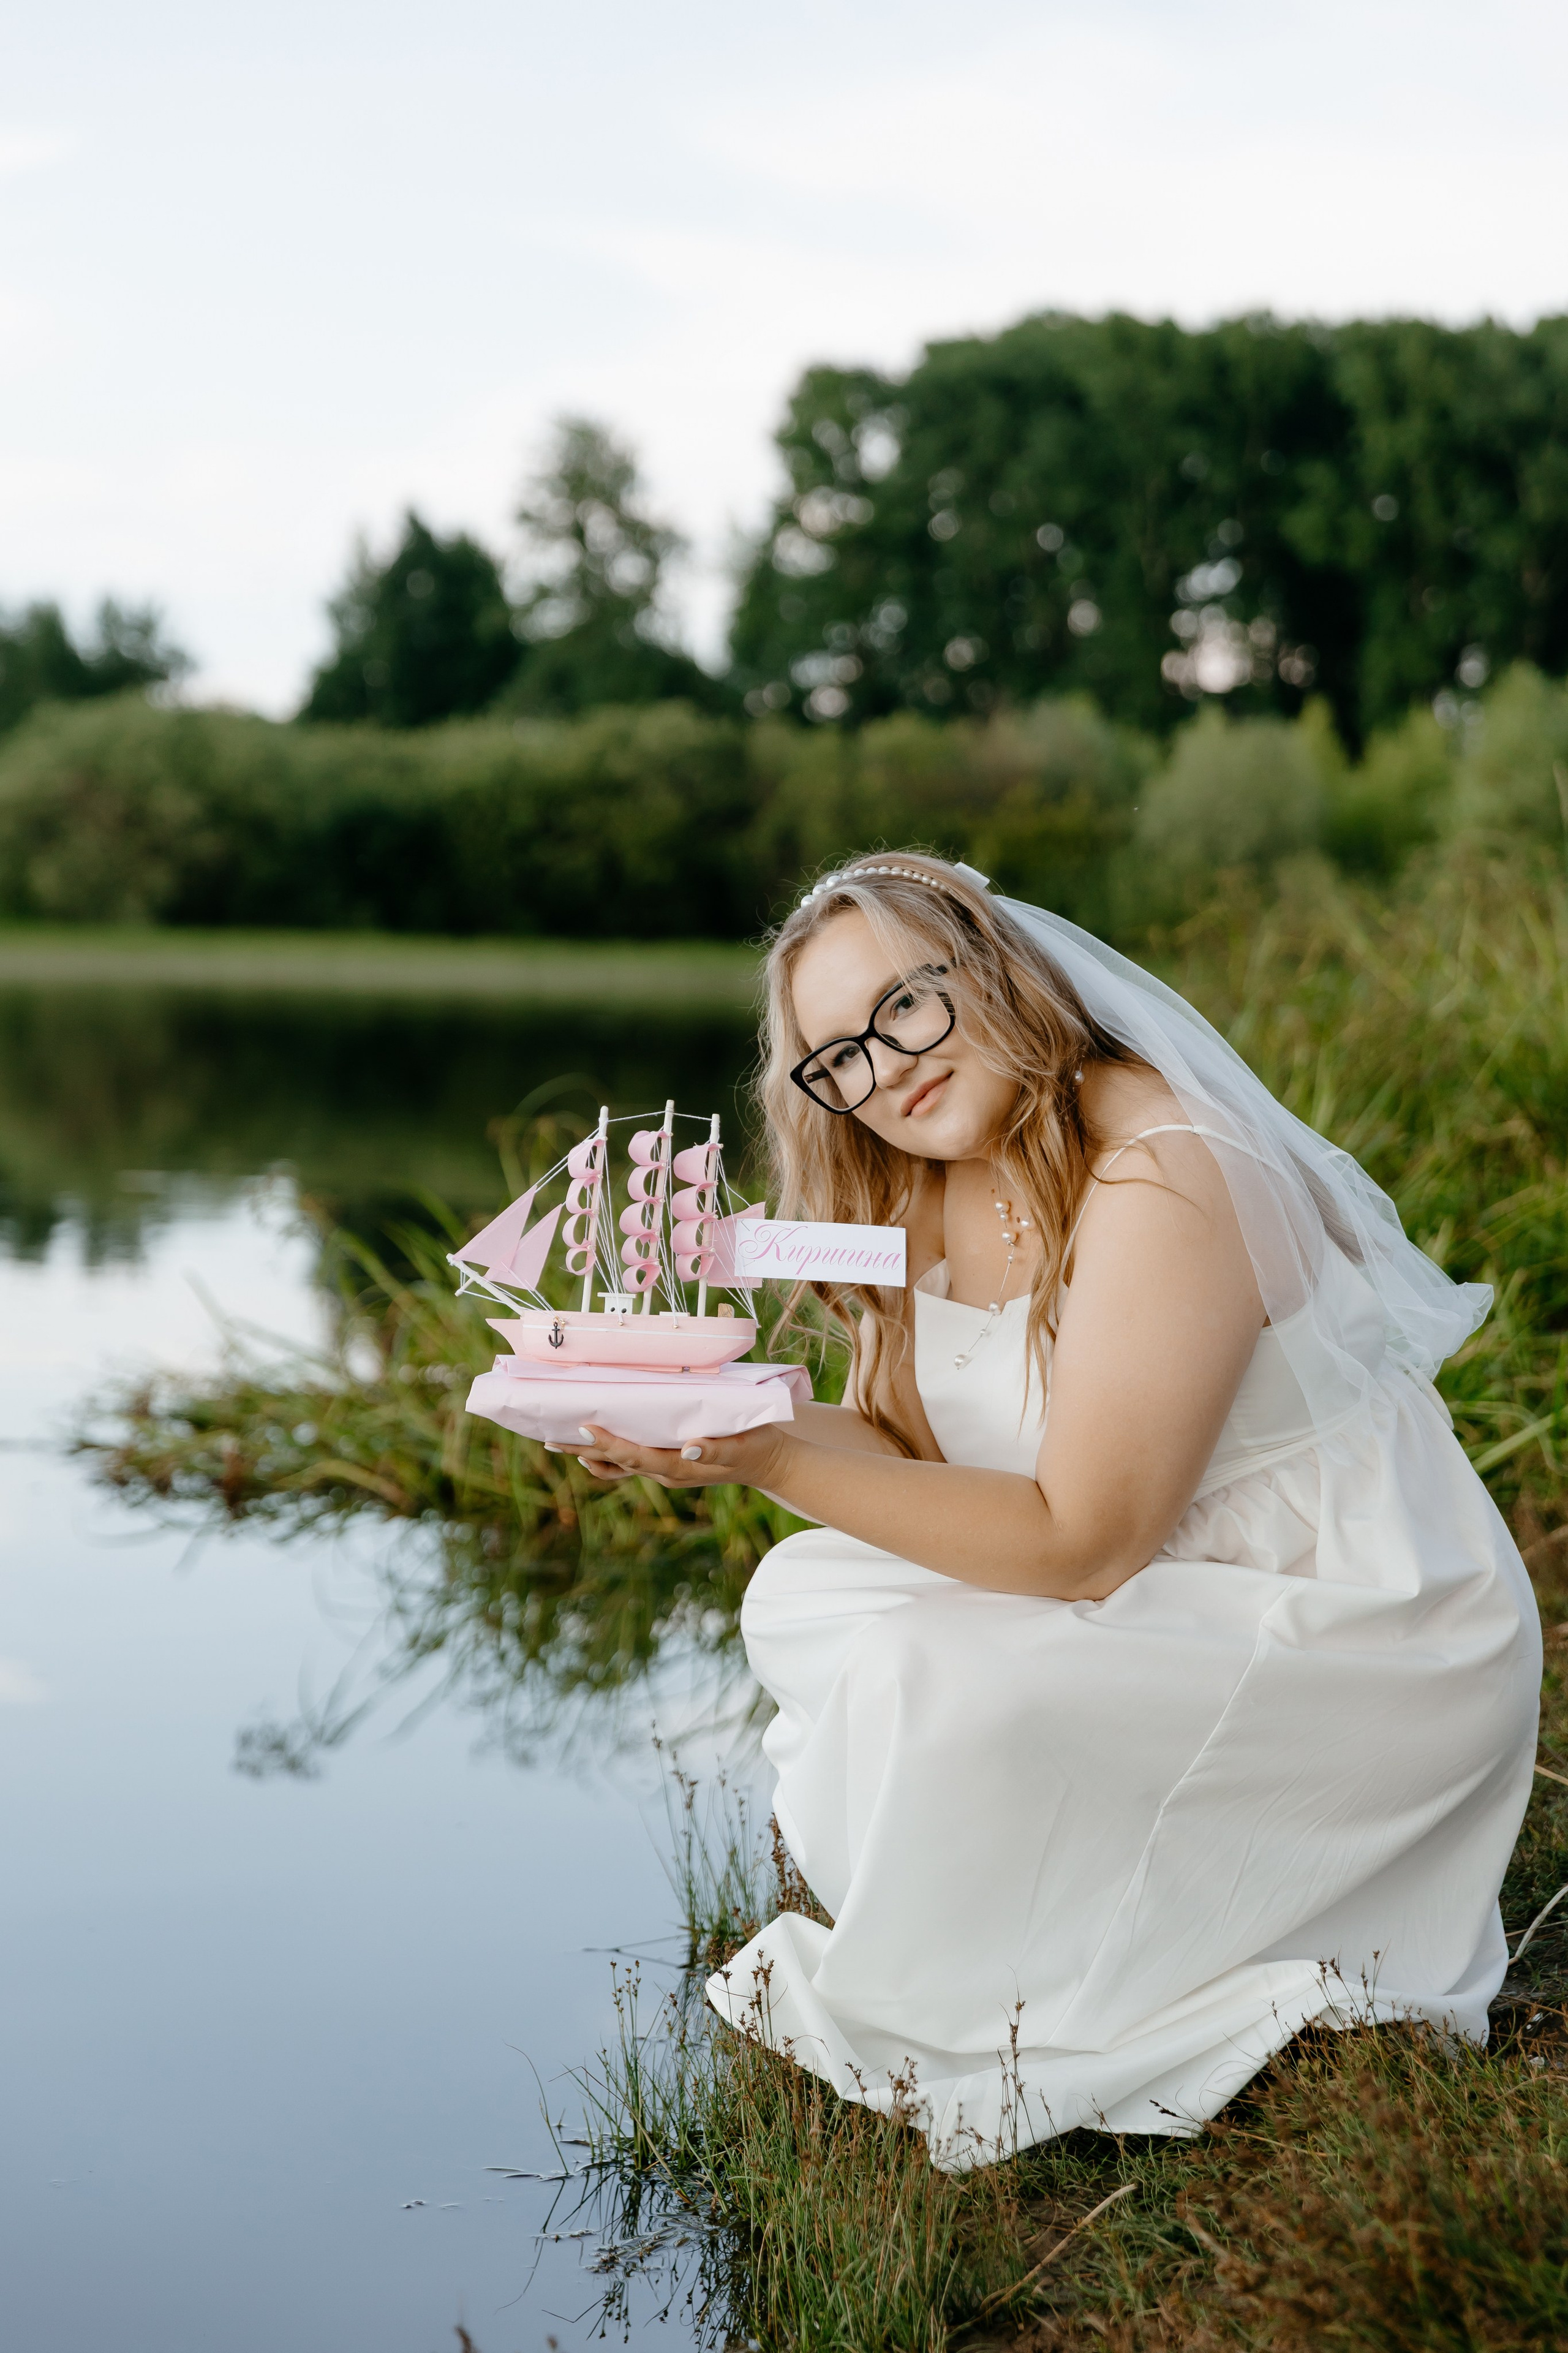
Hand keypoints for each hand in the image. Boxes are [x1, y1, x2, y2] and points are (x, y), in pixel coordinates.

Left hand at [572, 1420, 793, 1490]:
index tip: (585, 1429)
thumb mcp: (741, 1447)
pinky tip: (591, 1447)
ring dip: (587, 1455)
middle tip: (549, 1436)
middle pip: (616, 1463)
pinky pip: (629, 1464)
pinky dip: (606, 1456)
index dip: (608, 1444)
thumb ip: (714, 1450)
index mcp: (679, 1469)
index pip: (635, 1456)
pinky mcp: (667, 1464)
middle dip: (583, 1451)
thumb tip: (688, 1449)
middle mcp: (665, 1473)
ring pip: (618, 1466)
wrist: (768, 1463)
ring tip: (557, 1441)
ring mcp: (664, 1471)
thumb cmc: (755, 1448)